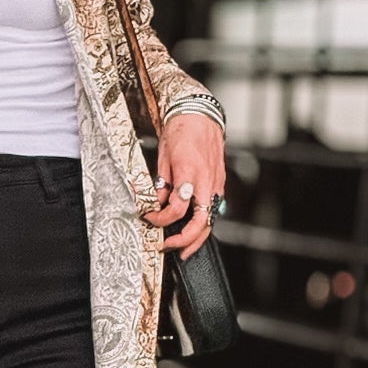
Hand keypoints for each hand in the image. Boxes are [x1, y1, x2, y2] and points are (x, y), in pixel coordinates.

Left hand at [143, 113, 225, 258]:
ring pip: (211, 220)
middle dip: (184, 240)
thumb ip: (162, 184)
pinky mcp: (219, 184)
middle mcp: (206, 181)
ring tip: (183, 251)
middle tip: (167, 247)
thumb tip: (158, 204)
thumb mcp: (163, 158)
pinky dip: (203, 224)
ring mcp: (216, 184)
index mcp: (190, 173)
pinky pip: (213, 210)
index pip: (177, 208)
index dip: (160, 219)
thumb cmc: (180, 133)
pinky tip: (193, 231)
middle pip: (201, 222)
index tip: (148, 218)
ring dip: (197, 239)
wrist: (199, 116)